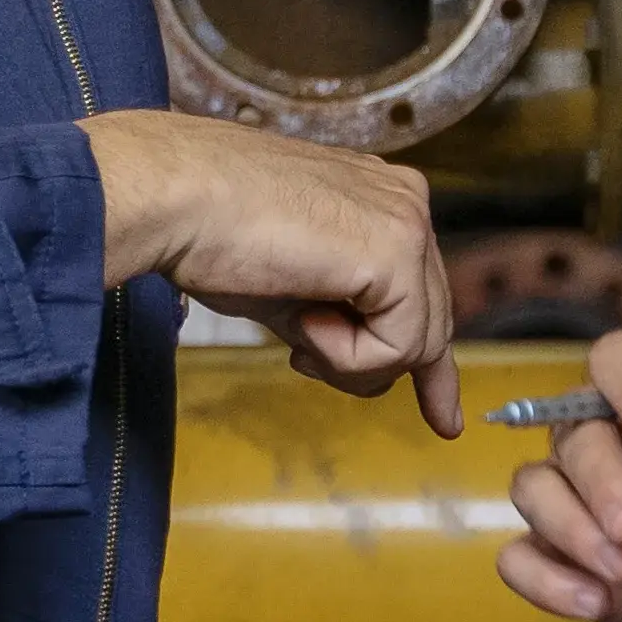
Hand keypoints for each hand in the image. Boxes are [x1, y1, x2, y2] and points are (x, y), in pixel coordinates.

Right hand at [78, 111, 458, 430]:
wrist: (177, 199)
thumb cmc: (213, 237)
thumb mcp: (293, 290)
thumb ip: (340, 319)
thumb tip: (372, 372)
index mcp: (382, 199)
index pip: (423, 293)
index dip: (430, 364)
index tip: (445, 421)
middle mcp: (406, 202)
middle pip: (425, 324)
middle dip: (370, 365)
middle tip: (300, 354)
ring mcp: (408, 223)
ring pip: (415, 344)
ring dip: (346, 359)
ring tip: (292, 327)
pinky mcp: (399, 251)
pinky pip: (399, 348)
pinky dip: (346, 356)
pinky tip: (303, 321)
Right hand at [493, 327, 621, 621]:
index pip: (615, 358)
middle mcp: (594, 431)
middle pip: (574, 432)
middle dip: (601, 481)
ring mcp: (564, 490)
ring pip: (532, 487)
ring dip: (574, 532)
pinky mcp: (548, 547)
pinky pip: (517, 556)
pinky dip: (548, 582)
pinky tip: (595, 599)